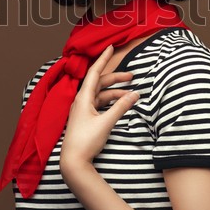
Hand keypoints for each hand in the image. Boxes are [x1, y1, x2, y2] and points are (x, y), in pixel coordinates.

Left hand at [60, 45, 138, 170]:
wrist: (74, 162)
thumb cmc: (86, 141)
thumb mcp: (106, 122)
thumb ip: (121, 107)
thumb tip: (135, 94)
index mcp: (83, 98)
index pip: (95, 73)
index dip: (103, 59)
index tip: (110, 47)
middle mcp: (82, 101)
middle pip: (100, 83)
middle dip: (116, 79)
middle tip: (132, 76)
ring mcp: (83, 110)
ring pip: (101, 95)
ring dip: (115, 93)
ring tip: (131, 95)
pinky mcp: (86, 119)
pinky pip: (100, 104)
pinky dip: (111, 102)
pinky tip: (121, 104)